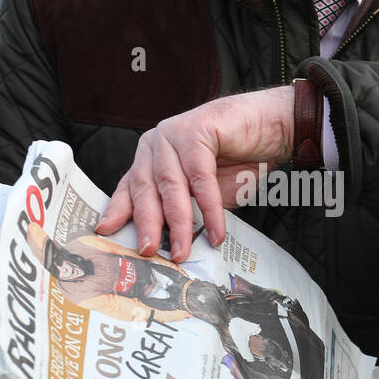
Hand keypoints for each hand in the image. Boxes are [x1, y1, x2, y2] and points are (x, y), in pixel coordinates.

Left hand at [96, 87, 295, 261]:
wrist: (272, 127)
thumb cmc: (238, 161)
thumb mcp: (201, 194)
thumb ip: (183, 211)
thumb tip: (167, 246)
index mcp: (151, 156)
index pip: (130, 187)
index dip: (119, 210)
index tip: (107, 231)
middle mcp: (157, 142)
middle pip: (146, 188)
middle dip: (147, 224)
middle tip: (148, 251)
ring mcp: (174, 133)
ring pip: (171, 185)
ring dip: (178, 223)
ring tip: (182, 251)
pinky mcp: (197, 130)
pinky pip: (200, 177)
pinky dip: (208, 208)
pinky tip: (214, 232)